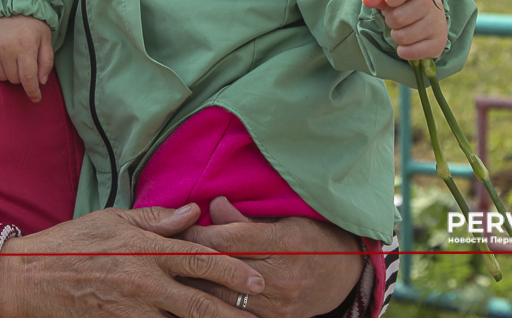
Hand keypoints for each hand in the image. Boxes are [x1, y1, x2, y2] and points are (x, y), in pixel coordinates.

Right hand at [0, 16, 53, 101]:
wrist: (10, 8)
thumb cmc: (31, 27)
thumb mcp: (46, 40)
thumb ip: (46, 62)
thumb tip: (41, 83)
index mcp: (25, 46)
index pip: (27, 78)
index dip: (32, 92)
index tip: (36, 99)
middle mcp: (6, 48)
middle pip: (14, 80)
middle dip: (20, 76)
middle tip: (23, 63)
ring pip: (1, 78)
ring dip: (8, 73)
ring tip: (12, 58)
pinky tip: (0, 58)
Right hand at [0, 204, 265, 317]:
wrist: (27, 280)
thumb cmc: (69, 244)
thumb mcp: (112, 219)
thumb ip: (155, 219)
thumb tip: (193, 212)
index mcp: (144, 250)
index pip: (199, 259)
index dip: (232, 270)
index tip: (258, 278)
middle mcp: (143, 282)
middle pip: (200, 302)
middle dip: (233, 311)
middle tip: (260, 313)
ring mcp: (132, 311)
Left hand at [181, 199, 363, 317]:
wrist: (347, 274)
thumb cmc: (313, 237)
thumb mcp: (286, 218)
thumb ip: (246, 217)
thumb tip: (211, 205)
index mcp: (284, 243)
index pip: (229, 238)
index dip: (199, 232)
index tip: (178, 226)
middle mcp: (281, 276)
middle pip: (223, 268)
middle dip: (191, 259)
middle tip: (165, 250)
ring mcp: (279, 304)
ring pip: (224, 296)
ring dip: (196, 285)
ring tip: (172, 275)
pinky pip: (237, 314)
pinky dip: (214, 305)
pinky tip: (194, 299)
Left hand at [362, 0, 446, 60]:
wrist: (427, 16)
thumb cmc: (404, 3)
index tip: (389, 1)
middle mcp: (433, 4)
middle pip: (398, 18)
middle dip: (391, 21)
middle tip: (397, 19)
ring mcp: (437, 24)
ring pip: (403, 37)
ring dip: (397, 36)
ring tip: (403, 29)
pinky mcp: (438, 43)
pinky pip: (413, 52)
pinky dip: (404, 51)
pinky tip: (407, 43)